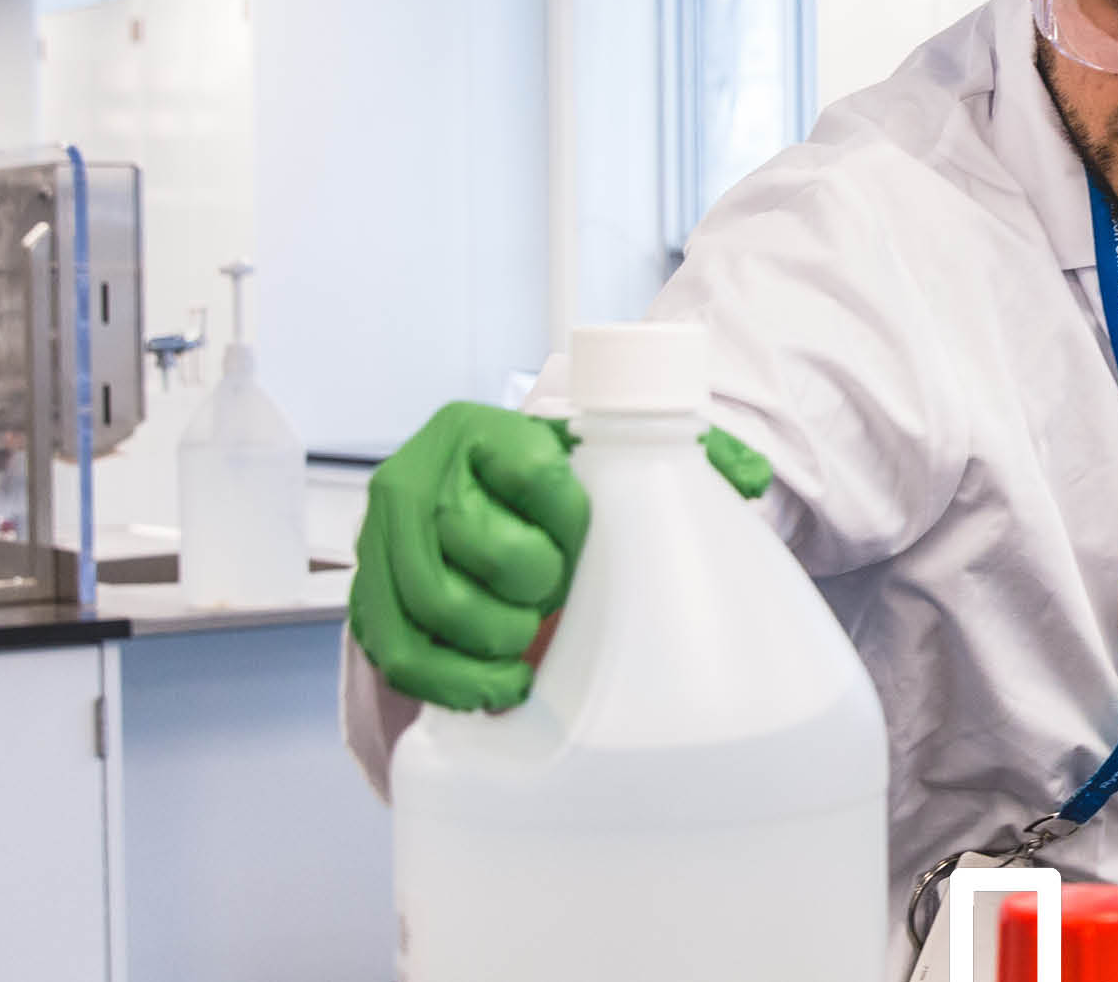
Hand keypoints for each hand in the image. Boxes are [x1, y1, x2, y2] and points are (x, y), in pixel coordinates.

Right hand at [349, 401, 769, 710]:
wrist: (471, 515)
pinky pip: (398, 653)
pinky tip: (499, 686)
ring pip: (435, 601)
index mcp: (480, 432)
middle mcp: (419, 475)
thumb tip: (749, 479)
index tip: (591, 539)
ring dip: (497, 636)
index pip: (534, 471)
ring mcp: (383, 540)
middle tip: (562, 594)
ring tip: (534, 643)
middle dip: (535, 581)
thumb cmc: (547, 497)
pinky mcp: (369, 597)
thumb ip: (678, 460)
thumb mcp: (601, 465)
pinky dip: (453, 681)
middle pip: (476, 538)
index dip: (574, 518)